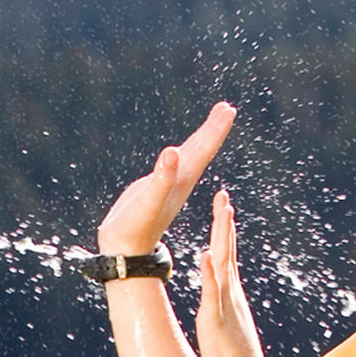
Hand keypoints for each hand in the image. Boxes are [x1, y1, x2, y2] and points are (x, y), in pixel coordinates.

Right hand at [97, 102, 237, 255]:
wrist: (126, 248)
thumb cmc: (135, 226)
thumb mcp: (148, 201)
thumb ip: (161, 178)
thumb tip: (172, 152)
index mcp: (182, 180)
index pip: (204, 150)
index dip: (215, 129)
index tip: (228, 110)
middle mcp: (180, 181)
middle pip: (202, 149)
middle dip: (214, 128)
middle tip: (226, 108)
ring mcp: (170, 184)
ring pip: (190, 155)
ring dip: (202, 137)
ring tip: (213, 120)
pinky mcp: (157, 186)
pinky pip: (175, 163)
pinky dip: (181, 151)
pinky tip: (178, 151)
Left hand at [194, 189, 271, 356]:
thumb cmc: (232, 354)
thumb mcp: (223, 318)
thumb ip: (220, 298)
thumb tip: (215, 280)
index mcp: (229, 292)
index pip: (227, 253)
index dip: (225, 229)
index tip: (223, 205)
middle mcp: (229, 293)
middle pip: (227, 250)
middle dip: (225, 222)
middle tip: (223, 195)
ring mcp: (224, 303)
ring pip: (223, 264)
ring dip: (222, 238)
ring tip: (222, 213)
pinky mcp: (216, 318)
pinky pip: (213, 293)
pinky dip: (210, 273)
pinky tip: (206, 255)